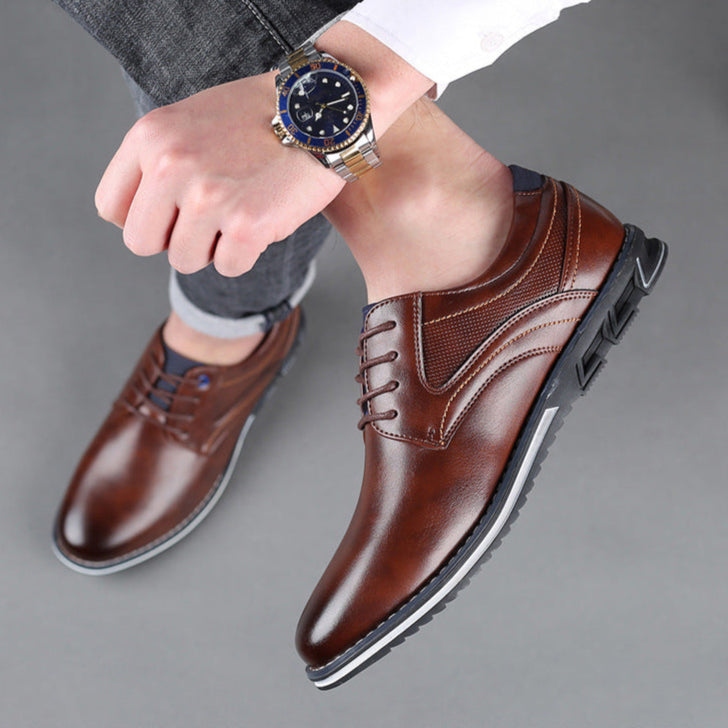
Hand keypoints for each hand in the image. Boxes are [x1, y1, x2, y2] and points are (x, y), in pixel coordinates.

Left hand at [95, 71, 343, 276]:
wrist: (320, 110)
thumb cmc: (260, 118)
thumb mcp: (189, 121)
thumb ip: (159, 161)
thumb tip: (141, 217)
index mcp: (149, 137)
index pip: (112, 209)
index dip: (143, 220)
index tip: (168, 217)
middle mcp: (171, 166)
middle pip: (142, 243)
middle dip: (173, 240)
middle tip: (207, 221)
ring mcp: (207, 197)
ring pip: (185, 260)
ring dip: (212, 247)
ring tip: (240, 213)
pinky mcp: (246, 224)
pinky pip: (228, 267)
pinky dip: (246, 254)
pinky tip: (262, 221)